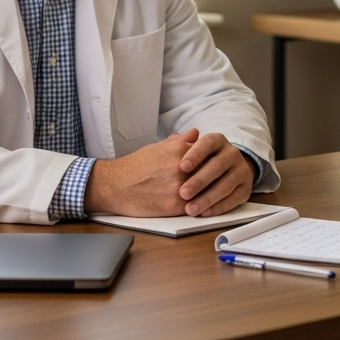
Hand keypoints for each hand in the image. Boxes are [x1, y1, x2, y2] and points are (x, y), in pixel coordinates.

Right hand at [84, 129, 254, 216]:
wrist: (115, 185)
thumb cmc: (135, 165)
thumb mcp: (158, 147)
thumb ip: (181, 140)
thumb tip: (196, 133)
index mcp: (180, 151)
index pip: (208, 154)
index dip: (214, 160)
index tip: (219, 163)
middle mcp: (182, 169)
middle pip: (210, 172)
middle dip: (216, 176)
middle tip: (223, 179)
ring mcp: (179, 188)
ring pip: (206, 190)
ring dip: (212, 192)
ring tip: (217, 192)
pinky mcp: (175, 206)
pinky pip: (196, 206)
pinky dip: (201, 206)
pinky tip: (204, 205)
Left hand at [178, 131, 256, 215]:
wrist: (227, 170)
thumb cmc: (201, 160)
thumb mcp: (190, 149)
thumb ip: (181, 144)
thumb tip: (175, 139)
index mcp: (218, 141)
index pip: (208, 143)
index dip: (196, 154)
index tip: (182, 167)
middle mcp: (232, 153)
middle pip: (217, 166)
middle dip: (199, 181)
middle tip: (183, 193)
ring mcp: (241, 171)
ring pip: (225, 185)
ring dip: (207, 198)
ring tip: (190, 209)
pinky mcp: (246, 189)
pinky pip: (234, 199)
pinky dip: (219, 207)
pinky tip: (205, 213)